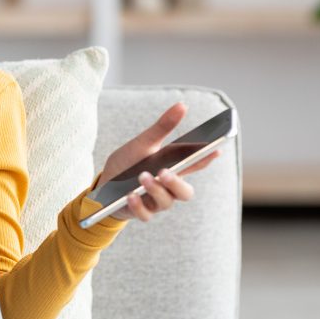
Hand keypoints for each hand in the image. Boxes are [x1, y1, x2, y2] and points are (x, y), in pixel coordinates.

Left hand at [96, 102, 220, 222]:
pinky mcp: (141, 211)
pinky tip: (130, 195)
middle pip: (185, 192)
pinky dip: (138, 205)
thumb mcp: (143, 143)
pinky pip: (145, 214)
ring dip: (155, 190)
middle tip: (165, 172)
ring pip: (166, 203)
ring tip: (142, 177)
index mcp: (172, 168)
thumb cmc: (128, 163)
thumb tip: (182, 105)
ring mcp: (155, 201)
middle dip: (177, 183)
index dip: (207, 158)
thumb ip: (162, 127)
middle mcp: (168, 187)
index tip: (216, 149)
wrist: (103, 184)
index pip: (195, 164)